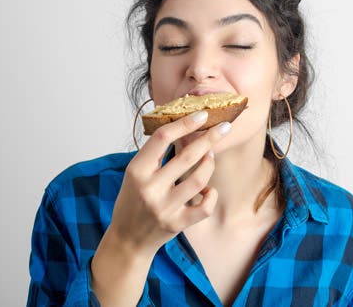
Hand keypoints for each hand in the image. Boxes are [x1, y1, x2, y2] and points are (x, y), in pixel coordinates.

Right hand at [105, 111, 230, 257]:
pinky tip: (208, 190)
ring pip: (199, 179)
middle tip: (225, 127)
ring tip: (211, 156)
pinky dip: (211, 195)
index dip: (184, 123)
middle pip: (186, 156)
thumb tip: (183, 126)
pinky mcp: (176, 224)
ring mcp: (164, 207)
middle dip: (210, 138)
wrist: (127, 239)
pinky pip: (204, 207)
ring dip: (210, 164)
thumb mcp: (135, 173)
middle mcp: (149, 188)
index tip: (202, 114)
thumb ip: (155, 154)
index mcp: (136, 170)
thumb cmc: (133, 200)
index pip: (162, 138)